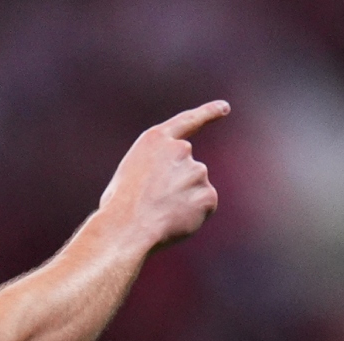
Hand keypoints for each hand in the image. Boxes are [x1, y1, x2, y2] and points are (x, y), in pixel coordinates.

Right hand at [99, 100, 228, 249]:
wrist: (126, 228)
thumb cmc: (119, 207)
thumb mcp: (130, 175)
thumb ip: (156, 170)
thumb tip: (172, 189)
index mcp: (156, 139)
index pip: (188, 121)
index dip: (209, 113)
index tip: (225, 108)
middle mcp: (180, 149)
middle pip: (188, 169)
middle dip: (177, 187)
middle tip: (153, 205)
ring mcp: (196, 171)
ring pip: (196, 189)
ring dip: (183, 202)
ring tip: (159, 214)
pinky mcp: (207, 194)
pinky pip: (205, 206)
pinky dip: (193, 217)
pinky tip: (174, 222)